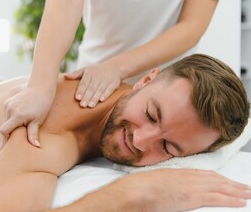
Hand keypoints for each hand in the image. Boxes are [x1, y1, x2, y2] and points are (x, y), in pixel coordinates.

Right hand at [0, 87, 53, 147]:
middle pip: (3, 128)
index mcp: (17, 115)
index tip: (8, 148)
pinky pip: (6, 115)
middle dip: (7, 136)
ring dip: (9, 128)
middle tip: (11, 146)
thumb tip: (36, 146)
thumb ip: (33, 133)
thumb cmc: (42, 106)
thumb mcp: (38, 120)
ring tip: (17, 134)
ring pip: (4, 122)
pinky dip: (10, 121)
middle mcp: (10, 109)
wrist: (41, 89)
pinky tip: (17, 123)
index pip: (3, 131)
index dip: (5, 140)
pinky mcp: (7, 102)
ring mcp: (7, 105)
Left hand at [65, 63, 121, 107]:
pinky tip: (101, 100)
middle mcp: (98, 76)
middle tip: (82, 105)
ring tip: (90, 106)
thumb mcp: (86, 70)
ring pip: (100, 90)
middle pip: (91, 88)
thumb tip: (64, 76)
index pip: (84, 83)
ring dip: (95, 98)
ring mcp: (106, 80)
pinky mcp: (114, 83)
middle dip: (87, 97)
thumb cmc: (96, 71)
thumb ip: (75, 74)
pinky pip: (109, 89)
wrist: (114, 67)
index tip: (77, 98)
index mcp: (89, 73)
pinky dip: (106, 95)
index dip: (81, 90)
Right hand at [97, 169, 250, 211]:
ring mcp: (191, 186)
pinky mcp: (193, 197)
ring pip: (220, 187)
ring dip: (236, 190)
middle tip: (244, 186)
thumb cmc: (138, 188)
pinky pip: (217, 198)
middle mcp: (187, 177)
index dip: (217, 178)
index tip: (225, 180)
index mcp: (178, 172)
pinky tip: (240, 201)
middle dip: (231, 183)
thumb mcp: (153, 181)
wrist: (135, 191)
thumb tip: (168, 189)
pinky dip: (231, 199)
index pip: (203, 174)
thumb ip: (165, 184)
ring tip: (247, 193)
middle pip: (215, 178)